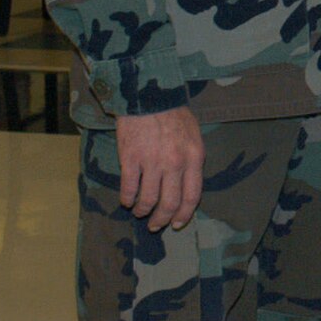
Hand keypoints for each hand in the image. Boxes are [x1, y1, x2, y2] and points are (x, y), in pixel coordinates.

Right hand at [115, 106, 203, 231]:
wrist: (149, 96)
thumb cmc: (173, 115)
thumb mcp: (194, 136)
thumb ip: (192, 161)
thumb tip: (187, 186)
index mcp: (194, 158)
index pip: (192, 196)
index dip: (184, 215)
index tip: (177, 224)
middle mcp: (175, 163)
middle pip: (169, 204)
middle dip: (161, 220)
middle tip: (155, 225)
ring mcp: (152, 162)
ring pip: (147, 200)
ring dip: (142, 211)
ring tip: (139, 212)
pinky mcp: (130, 159)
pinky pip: (128, 189)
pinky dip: (126, 199)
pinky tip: (126, 200)